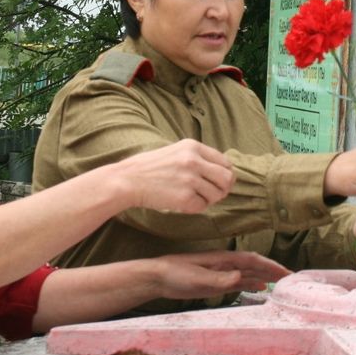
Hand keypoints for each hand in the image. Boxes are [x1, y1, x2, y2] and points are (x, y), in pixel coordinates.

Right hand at [111, 139, 235, 212]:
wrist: (128, 180)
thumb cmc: (150, 167)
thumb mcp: (176, 152)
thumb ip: (198, 158)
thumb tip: (223, 171)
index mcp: (193, 146)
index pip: (225, 162)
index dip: (224, 174)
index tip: (217, 181)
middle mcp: (194, 160)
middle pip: (227, 178)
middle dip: (223, 188)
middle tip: (214, 194)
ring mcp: (190, 179)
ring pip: (217, 194)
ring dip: (208, 199)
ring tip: (192, 197)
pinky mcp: (184, 197)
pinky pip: (202, 206)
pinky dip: (195, 207)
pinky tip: (181, 202)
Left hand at [153, 251, 291, 298]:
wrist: (157, 277)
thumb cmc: (175, 274)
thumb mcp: (198, 279)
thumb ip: (220, 279)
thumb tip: (243, 277)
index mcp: (223, 259)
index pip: (252, 260)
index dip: (270, 266)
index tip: (286, 272)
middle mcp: (225, 264)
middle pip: (254, 265)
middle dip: (272, 270)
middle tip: (290, 279)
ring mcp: (220, 272)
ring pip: (248, 273)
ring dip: (264, 277)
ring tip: (280, 283)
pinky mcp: (214, 282)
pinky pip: (238, 282)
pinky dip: (251, 283)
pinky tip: (259, 288)